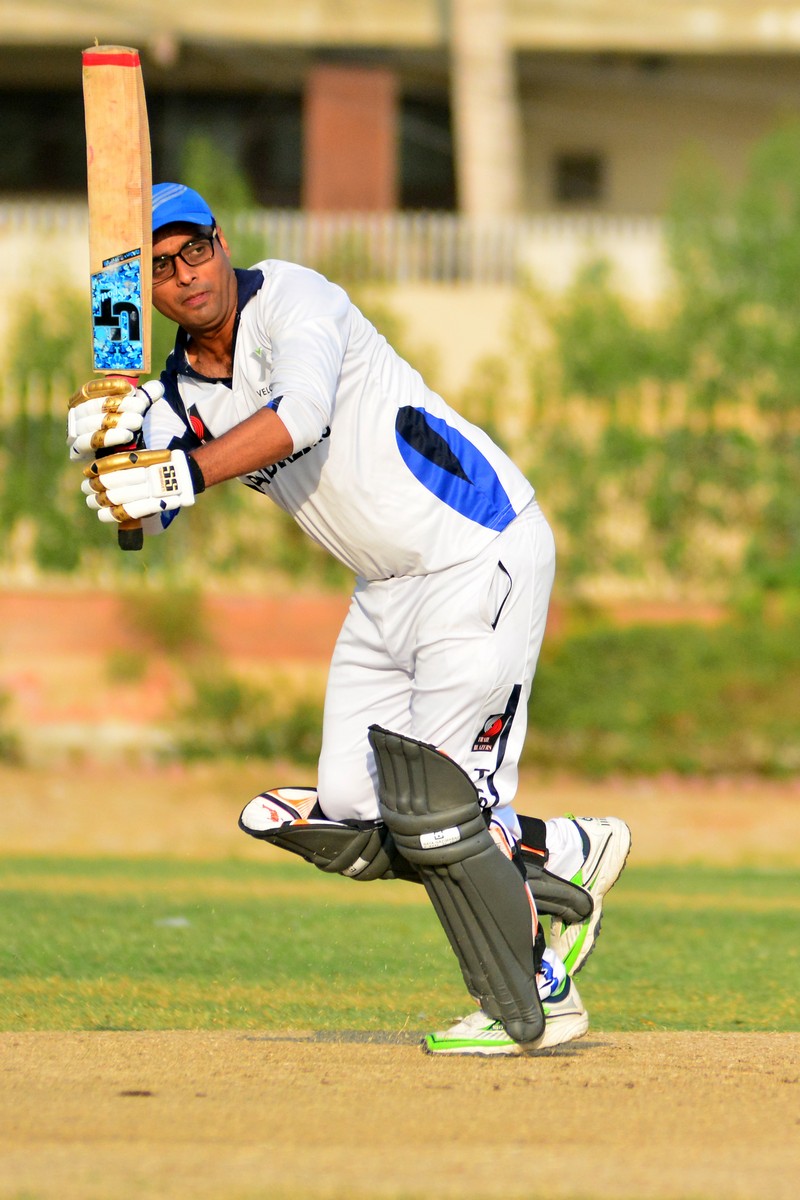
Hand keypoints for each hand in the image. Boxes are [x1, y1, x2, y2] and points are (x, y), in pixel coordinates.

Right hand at [67, 378, 163, 460]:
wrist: (132, 460)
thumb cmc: (132, 430)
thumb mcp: (138, 411)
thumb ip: (146, 397)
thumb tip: (157, 387)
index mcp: (84, 401)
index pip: (89, 389)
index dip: (108, 387)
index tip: (130, 389)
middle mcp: (76, 416)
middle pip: (91, 406)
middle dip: (118, 405)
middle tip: (140, 407)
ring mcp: (74, 434)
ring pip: (90, 424)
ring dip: (116, 421)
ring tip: (138, 421)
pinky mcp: (78, 452)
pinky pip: (88, 442)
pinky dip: (109, 437)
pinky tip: (127, 435)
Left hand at [81, 448, 195, 523]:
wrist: (187, 476)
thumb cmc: (163, 464)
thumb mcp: (146, 455)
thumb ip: (128, 460)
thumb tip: (100, 467)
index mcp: (141, 460)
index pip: (112, 464)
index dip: (96, 469)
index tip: (88, 471)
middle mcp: (144, 475)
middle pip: (110, 481)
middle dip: (94, 485)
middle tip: (87, 487)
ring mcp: (149, 491)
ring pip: (115, 497)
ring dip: (98, 500)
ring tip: (91, 500)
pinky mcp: (152, 505)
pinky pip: (127, 512)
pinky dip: (111, 514)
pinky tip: (101, 514)